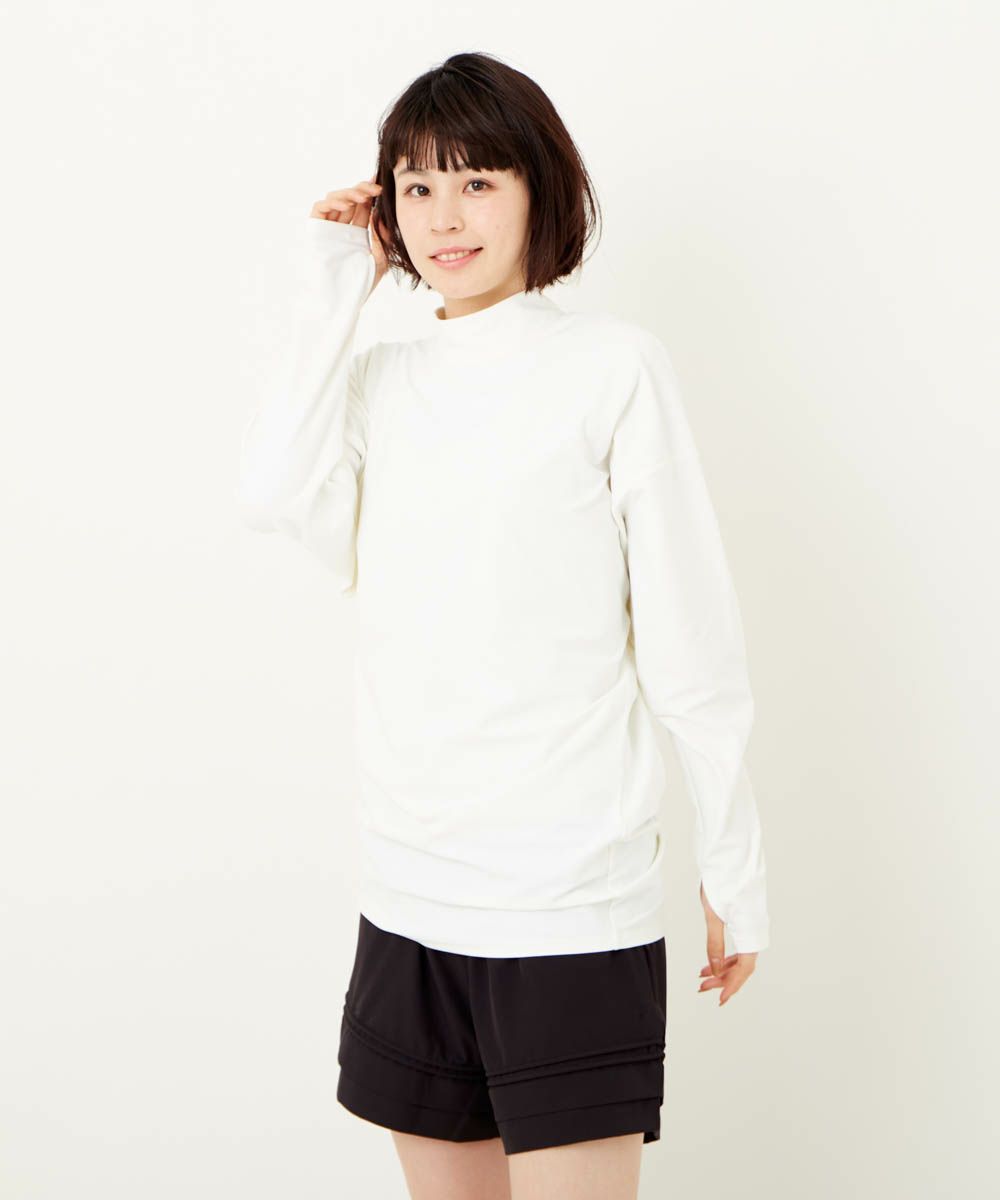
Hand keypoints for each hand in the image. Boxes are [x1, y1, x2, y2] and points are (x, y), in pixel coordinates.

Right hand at [309, 175, 389, 297]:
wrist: (345, 299)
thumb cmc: (362, 283)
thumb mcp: (380, 258)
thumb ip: (382, 236)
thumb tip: (381, 212)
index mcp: (356, 232)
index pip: (362, 206)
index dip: (370, 194)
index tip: (382, 186)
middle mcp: (341, 228)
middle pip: (349, 199)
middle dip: (362, 190)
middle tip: (375, 188)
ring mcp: (328, 228)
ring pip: (335, 199)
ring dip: (349, 193)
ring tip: (363, 195)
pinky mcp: (315, 231)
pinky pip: (320, 208)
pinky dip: (333, 202)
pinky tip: (348, 204)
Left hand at [697, 880, 756, 1005]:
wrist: (730, 853)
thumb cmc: (722, 879)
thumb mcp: (713, 914)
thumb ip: (715, 943)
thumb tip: (715, 968)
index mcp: (751, 930)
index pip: (744, 968)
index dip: (733, 985)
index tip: (721, 999)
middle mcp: (755, 928)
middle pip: (743, 964)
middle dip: (724, 978)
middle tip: (703, 986)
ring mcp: (751, 921)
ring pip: (740, 954)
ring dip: (723, 966)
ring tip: (704, 974)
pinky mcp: (745, 914)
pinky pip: (739, 942)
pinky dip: (725, 953)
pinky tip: (713, 957)